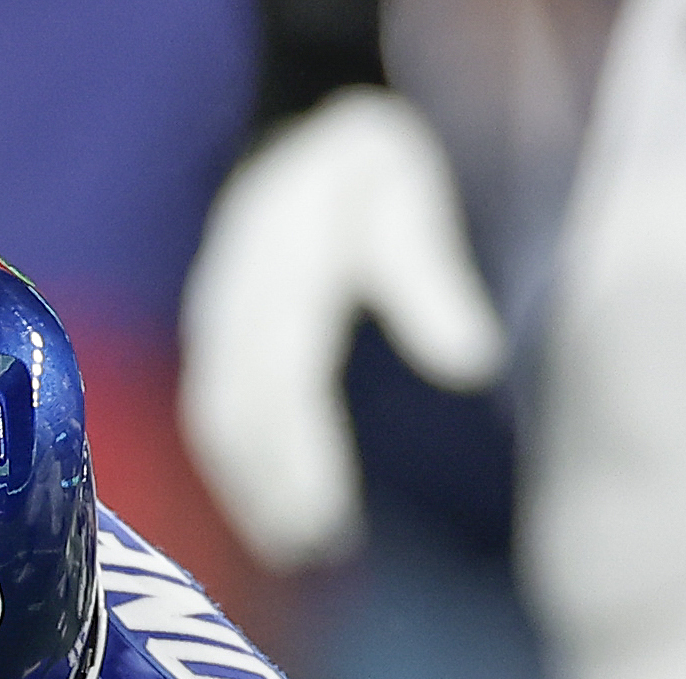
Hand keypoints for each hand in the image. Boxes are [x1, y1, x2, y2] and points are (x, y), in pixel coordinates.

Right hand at [176, 86, 506, 568]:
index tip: (328, 519)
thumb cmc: (368, 163)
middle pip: (234, 416)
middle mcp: (230, 301)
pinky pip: (214, 409)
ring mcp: (213, 318)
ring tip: (293, 544)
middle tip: (311, 551)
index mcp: (278, 269)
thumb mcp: (410, 197)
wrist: (305, 120)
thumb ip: (432, 279)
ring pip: (215, 420)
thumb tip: (472, 365)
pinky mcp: (213, 333)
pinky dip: (238, 463)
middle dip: (267, 490)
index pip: (282, 384)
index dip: (299, 458)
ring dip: (247, 487)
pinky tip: (273, 502)